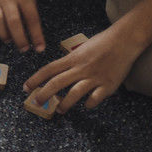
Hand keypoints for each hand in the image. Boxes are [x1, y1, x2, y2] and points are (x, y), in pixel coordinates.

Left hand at [24, 28, 140, 112]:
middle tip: (36, 102)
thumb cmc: (102, 43)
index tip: (26, 88)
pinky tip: (87, 105)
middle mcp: (81, 68)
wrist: (125, 40)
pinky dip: (89, 103)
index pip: (48, 70)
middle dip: (44, 94)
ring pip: (74, 93)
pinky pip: (95, 98)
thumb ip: (70, 61)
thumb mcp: (81, 50)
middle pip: (57, 83)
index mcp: (72, 59)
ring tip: (59, 110)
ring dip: (65, 104)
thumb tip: (58, 72)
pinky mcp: (108, 85)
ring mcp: (94, 77)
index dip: (35, 79)